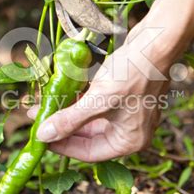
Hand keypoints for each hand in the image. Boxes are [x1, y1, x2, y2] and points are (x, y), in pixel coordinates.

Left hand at [33, 23, 173, 160]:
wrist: (156, 41)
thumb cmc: (133, 72)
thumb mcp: (98, 99)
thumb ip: (70, 119)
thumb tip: (43, 136)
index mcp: (129, 141)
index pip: (88, 152)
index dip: (62, 145)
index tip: (40, 137)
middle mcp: (129, 130)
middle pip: (87, 136)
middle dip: (61, 125)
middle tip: (36, 117)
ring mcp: (127, 112)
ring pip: (89, 117)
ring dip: (66, 110)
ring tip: (42, 103)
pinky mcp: (123, 94)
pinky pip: (95, 102)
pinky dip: (78, 98)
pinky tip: (60, 92)